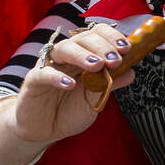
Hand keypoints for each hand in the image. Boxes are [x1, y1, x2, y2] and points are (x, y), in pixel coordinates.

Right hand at [11, 23, 135, 145]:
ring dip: (82, 55)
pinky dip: (57, 77)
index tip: (126, 48)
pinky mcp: (33, 80)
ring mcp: (50, 65)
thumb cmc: (70, 110)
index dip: (112, 37)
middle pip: (83, 38)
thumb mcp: (95, 99)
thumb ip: (110, 84)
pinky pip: (44, 73)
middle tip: (115, 59)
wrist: (44, 130)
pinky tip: (69, 84)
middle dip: (102, 46)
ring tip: (97, 65)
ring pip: (64, 49)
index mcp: (84, 55)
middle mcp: (67, 56)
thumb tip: (131, 72)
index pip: (98, 34)